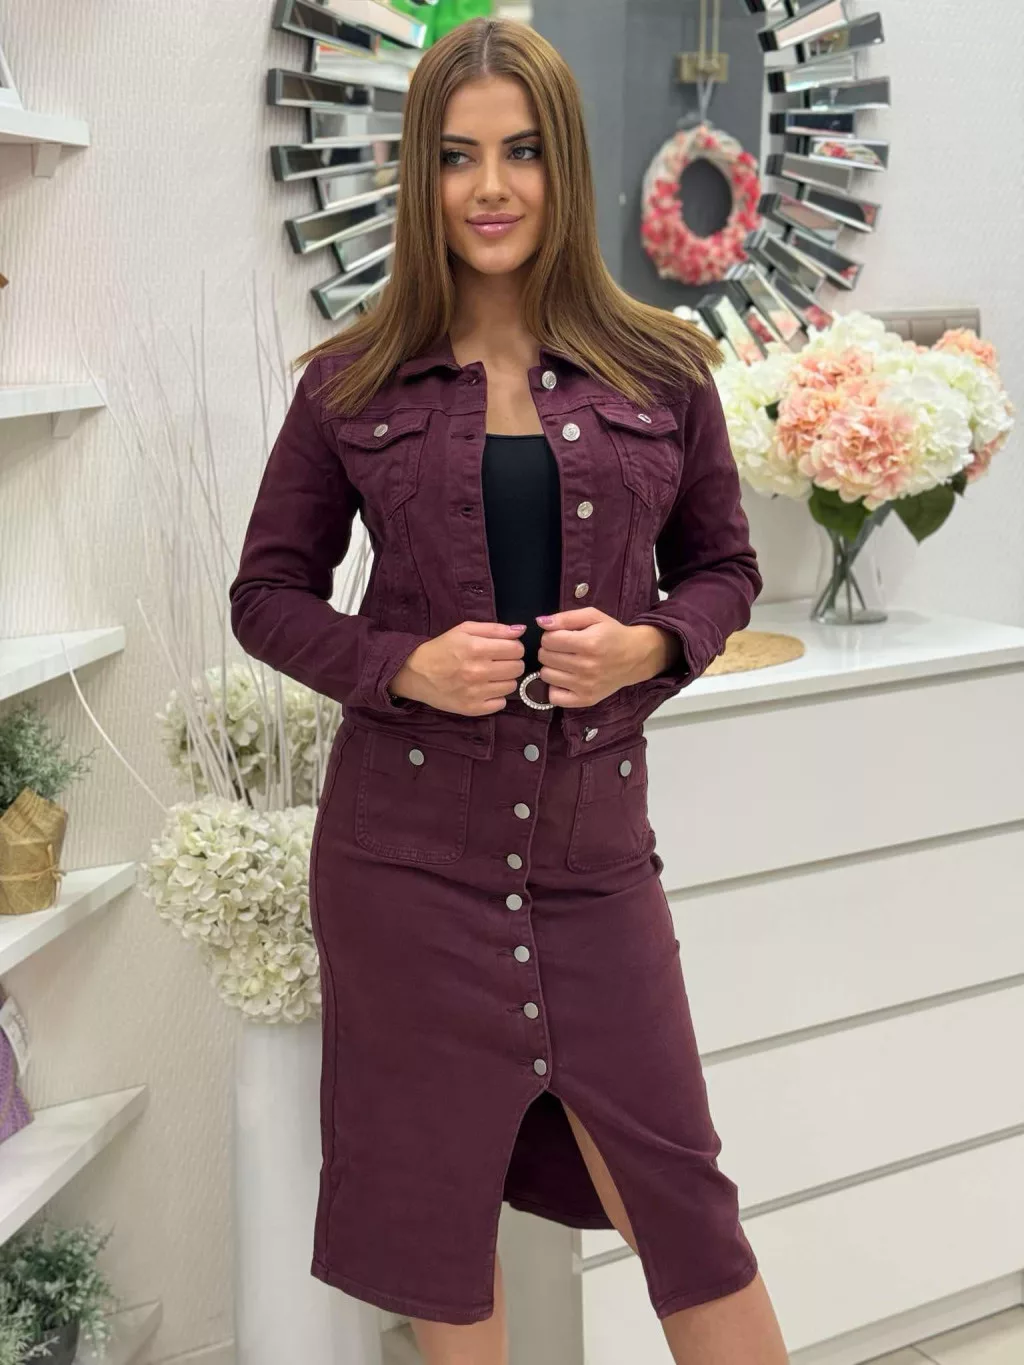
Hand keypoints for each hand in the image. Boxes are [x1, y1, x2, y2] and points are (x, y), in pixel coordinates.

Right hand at [389, 621, 526, 716]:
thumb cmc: (442, 648)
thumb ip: (494, 628)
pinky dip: (497, 696)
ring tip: (490, 675)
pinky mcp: (472, 708)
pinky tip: (485, 689)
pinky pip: (501, 703)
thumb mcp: (464, 630)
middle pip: (518, 668)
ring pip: (512, 686)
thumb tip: (520, 630)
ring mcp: (475, 693)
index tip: (505, 649)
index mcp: (476, 648)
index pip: (516, 649)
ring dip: (505, 679)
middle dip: (512, 662)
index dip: (514, 647)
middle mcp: (477, 672)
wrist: (416, 673)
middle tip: (498, 662)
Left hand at [535, 608, 680, 707]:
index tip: (560, 636)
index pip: (548, 640)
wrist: (636, 657)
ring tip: (565, 662)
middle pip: (545, 657)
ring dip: (551, 667)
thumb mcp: (593, 617)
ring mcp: (586, 686)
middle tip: (563, 649)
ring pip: (546, 675)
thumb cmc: (613, 634)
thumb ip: (566, 617)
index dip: (550, 635)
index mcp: (589, 643)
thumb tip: (540, 622)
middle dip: (550, 650)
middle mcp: (587, 666)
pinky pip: (554, 697)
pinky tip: (565, 679)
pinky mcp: (586, 699)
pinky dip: (555, 687)